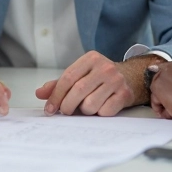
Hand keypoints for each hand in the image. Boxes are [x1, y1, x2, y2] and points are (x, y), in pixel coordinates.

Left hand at [37, 51, 160, 116]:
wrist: (131, 77)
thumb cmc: (100, 77)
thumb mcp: (80, 74)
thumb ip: (59, 84)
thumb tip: (39, 93)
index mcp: (90, 58)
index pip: (67, 78)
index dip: (55, 96)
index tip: (49, 110)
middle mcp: (104, 67)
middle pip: (77, 91)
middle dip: (67, 106)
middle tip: (66, 111)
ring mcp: (116, 80)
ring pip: (90, 104)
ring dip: (85, 111)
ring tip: (87, 105)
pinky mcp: (125, 94)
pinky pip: (104, 111)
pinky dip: (99, 113)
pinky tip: (101, 106)